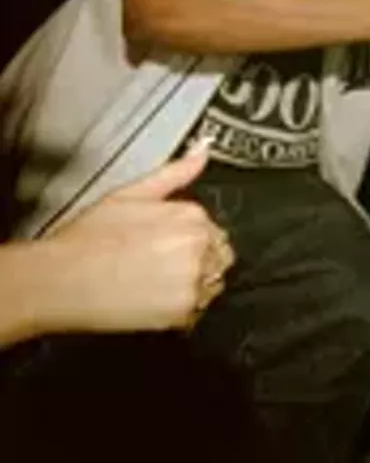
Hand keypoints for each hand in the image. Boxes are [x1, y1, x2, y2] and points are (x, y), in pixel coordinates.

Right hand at [37, 145, 233, 333]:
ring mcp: (192, 280)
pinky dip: (179, 307)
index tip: (167, 245)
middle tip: (157, 264)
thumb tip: (201, 152)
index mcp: (191, 215)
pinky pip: (197, 311)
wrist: (58, 280)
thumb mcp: (130, 193)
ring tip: (152, 281)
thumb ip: (175, 173)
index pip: (213, 230)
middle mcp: (198, 247)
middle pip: (217, 256)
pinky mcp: (182, 311)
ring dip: (191, 284)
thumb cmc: (86, 240)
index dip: (189, 238)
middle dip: (196, 260)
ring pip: (211, 284)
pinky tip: (151, 298)